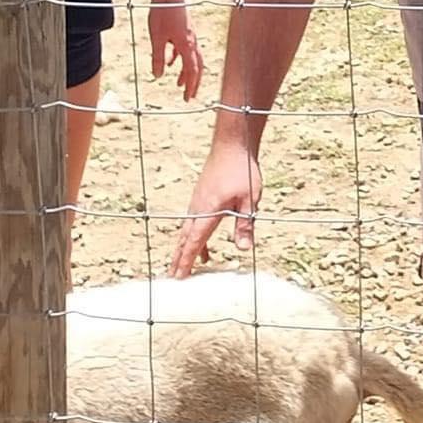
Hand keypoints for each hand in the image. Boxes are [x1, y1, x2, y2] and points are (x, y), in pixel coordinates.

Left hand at [149, 0, 204, 99]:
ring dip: (187, 71)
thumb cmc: (162, 13)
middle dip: (194, 82)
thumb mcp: (156, 38)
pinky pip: (186, 48)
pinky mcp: (185, 30)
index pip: (192, 71)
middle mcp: (192, 42)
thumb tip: (158, 76)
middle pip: (197, 67)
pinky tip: (172, 62)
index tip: (187, 98)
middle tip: (189, 95)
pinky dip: (181, 58)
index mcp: (186, 45)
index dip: (191, 86)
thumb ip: (158, 58)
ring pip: (192, 58)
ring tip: (180, 82)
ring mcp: (190, 35)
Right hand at [171, 142, 264, 276]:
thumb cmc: (241, 170)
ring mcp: (198, 202)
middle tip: (173, 277)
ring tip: (182, 267)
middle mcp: (197, 208)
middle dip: (179, 259)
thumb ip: (244, 225)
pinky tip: (202, 245)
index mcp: (207, 211)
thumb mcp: (248, 200)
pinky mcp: (202, 197)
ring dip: (183, 249)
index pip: (194, 242)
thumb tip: (243, 249)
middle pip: (184, 239)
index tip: (179, 277)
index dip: (187, 260)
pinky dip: (192, 237)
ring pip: (186, 231)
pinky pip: (192, 222)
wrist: (232, 145)